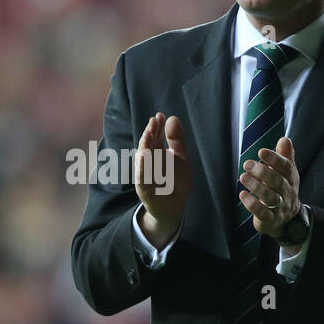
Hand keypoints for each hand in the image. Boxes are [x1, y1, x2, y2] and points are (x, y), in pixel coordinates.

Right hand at [135, 112, 191, 245]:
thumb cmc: (176, 182)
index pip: (154, 137)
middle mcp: (148, 163)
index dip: (156, 126)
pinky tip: (144, 155)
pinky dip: (142, 167)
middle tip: (153, 121)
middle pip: (147, 145)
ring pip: (143, 159)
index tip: (160, 115)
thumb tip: (172, 117)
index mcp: (156, 153)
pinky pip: (142, 177)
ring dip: (144, 146)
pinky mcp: (144, 189)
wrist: (174, 208)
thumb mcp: (181, 158)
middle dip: (149, 133)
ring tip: (148, 133)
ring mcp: (145, 175)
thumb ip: (177, 140)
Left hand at [238, 136, 299, 239]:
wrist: (287, 220)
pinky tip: (242, 194)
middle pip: (278, 182)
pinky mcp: (270, 220)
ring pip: (270, 197)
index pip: (286, 168)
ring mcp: (280, 208)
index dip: (275, 159)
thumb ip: (284, 157)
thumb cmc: (282, 190)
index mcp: (292, 179)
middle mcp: (288, 193)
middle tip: (247, 164)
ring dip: (256, 186)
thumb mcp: (286, 174)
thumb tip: (285, 139)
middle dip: (263, 172)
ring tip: (243, 177)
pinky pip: (262, 213)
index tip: (261, 151)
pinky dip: (252, 204)